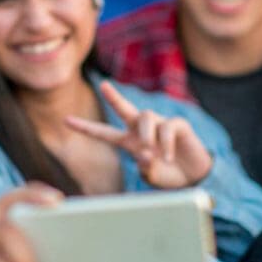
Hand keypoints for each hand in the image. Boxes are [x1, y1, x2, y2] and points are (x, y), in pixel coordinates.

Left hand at [65, 80, 212, 188]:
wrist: (195, 177)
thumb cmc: (169, 175)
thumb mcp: (153, 177)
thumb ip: (146, 169)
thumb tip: (146, 154)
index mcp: (129, 142)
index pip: (104, 133)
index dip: (85, 127)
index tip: (66, 120)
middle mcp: (142, 129)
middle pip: (124, 108)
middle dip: (114, 96)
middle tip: (103, 85)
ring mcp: (160, 125)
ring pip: (145, 116)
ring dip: (146, 134)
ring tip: (150, 150)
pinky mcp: (177, 124)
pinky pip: (167, 128)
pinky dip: (166, 144)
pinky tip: (169, 157)